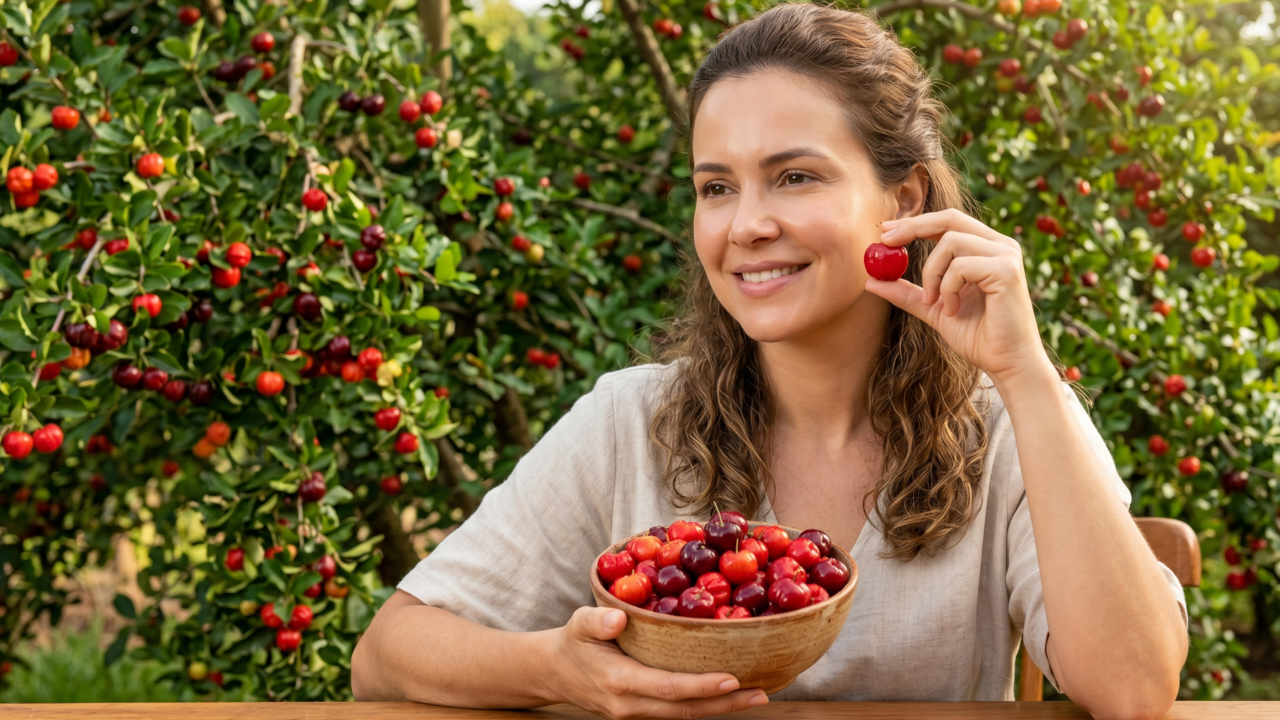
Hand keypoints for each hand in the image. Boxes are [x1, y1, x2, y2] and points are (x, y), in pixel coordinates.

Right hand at [547, 607, 768, 719]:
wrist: (553, 674)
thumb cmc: (571, 643)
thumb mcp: (577, 624)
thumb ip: (596, 621)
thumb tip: (618, 616)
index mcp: (618, 682)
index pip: (667, 687)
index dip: (701, 686)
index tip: (732, 679)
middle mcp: (630, 705)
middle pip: (684, 710)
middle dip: (725, 704)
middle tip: (762, 693)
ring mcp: (636, 714)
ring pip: (684, 716)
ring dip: (721, 708)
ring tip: (757, 696)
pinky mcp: (642, 713)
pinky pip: (677, 712)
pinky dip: (705, 705)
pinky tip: (729, 696)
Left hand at [864, 208, 1054, 386]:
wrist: (1006, 363)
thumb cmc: (978, 337)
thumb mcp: (933, 310)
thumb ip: (907, 293)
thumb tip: (870, 281)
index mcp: (986, 248)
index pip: (947, 221)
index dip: (914, 222)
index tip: (884, 232)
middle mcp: (999, 245)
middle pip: (949, 218)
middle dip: (913, 227)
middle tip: (886, 242)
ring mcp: (1006, 255)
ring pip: (950, 242)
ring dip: (932, 274)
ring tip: (935, 302)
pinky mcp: (1006, 270)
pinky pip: (960, 266)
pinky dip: (947, 288)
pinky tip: (954, 310)